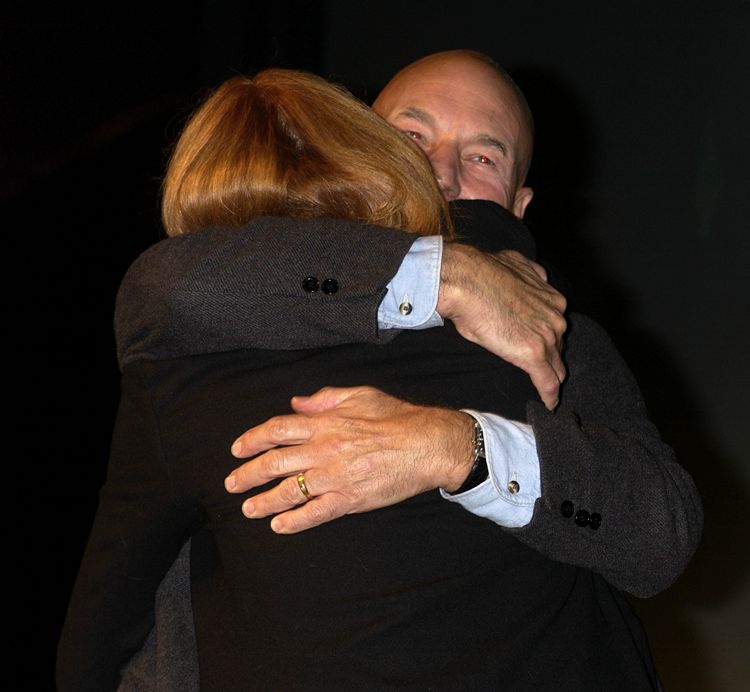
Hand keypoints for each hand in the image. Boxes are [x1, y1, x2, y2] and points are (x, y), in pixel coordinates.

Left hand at [225, 386, 474, 533]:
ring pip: (289, 491)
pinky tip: (279, 525)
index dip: (252, 440)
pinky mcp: (349, 499)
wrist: (427, 444)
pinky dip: (294, 521)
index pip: (276, 431)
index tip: (238, 450)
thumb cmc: (396, 417)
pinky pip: (314, 513)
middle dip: (248, 475)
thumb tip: (295, 404)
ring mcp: (335, 477)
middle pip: (274, 463)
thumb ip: (324, 399)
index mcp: (324, 423)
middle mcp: (323, 450)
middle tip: (232, 484)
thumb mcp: (359, 395)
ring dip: (264, 501)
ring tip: (248, 509)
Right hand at [438, 244, 566, 408]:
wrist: (466, 281)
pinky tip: (548, 406)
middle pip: (559, 347)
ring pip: (557, 366)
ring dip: (551, 378)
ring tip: (545, 392)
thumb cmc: (481, 273)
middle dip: (551, 358)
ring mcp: (547, 337)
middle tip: (539, 369)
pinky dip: (549, 397)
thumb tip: (529, 274)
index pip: (556, 327)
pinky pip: (547, 383)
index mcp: (552, 298)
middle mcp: (556, 317)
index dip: (548, 338)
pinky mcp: (534, 355)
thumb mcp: (515, 265)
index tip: (540, 345)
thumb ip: (529, 274)